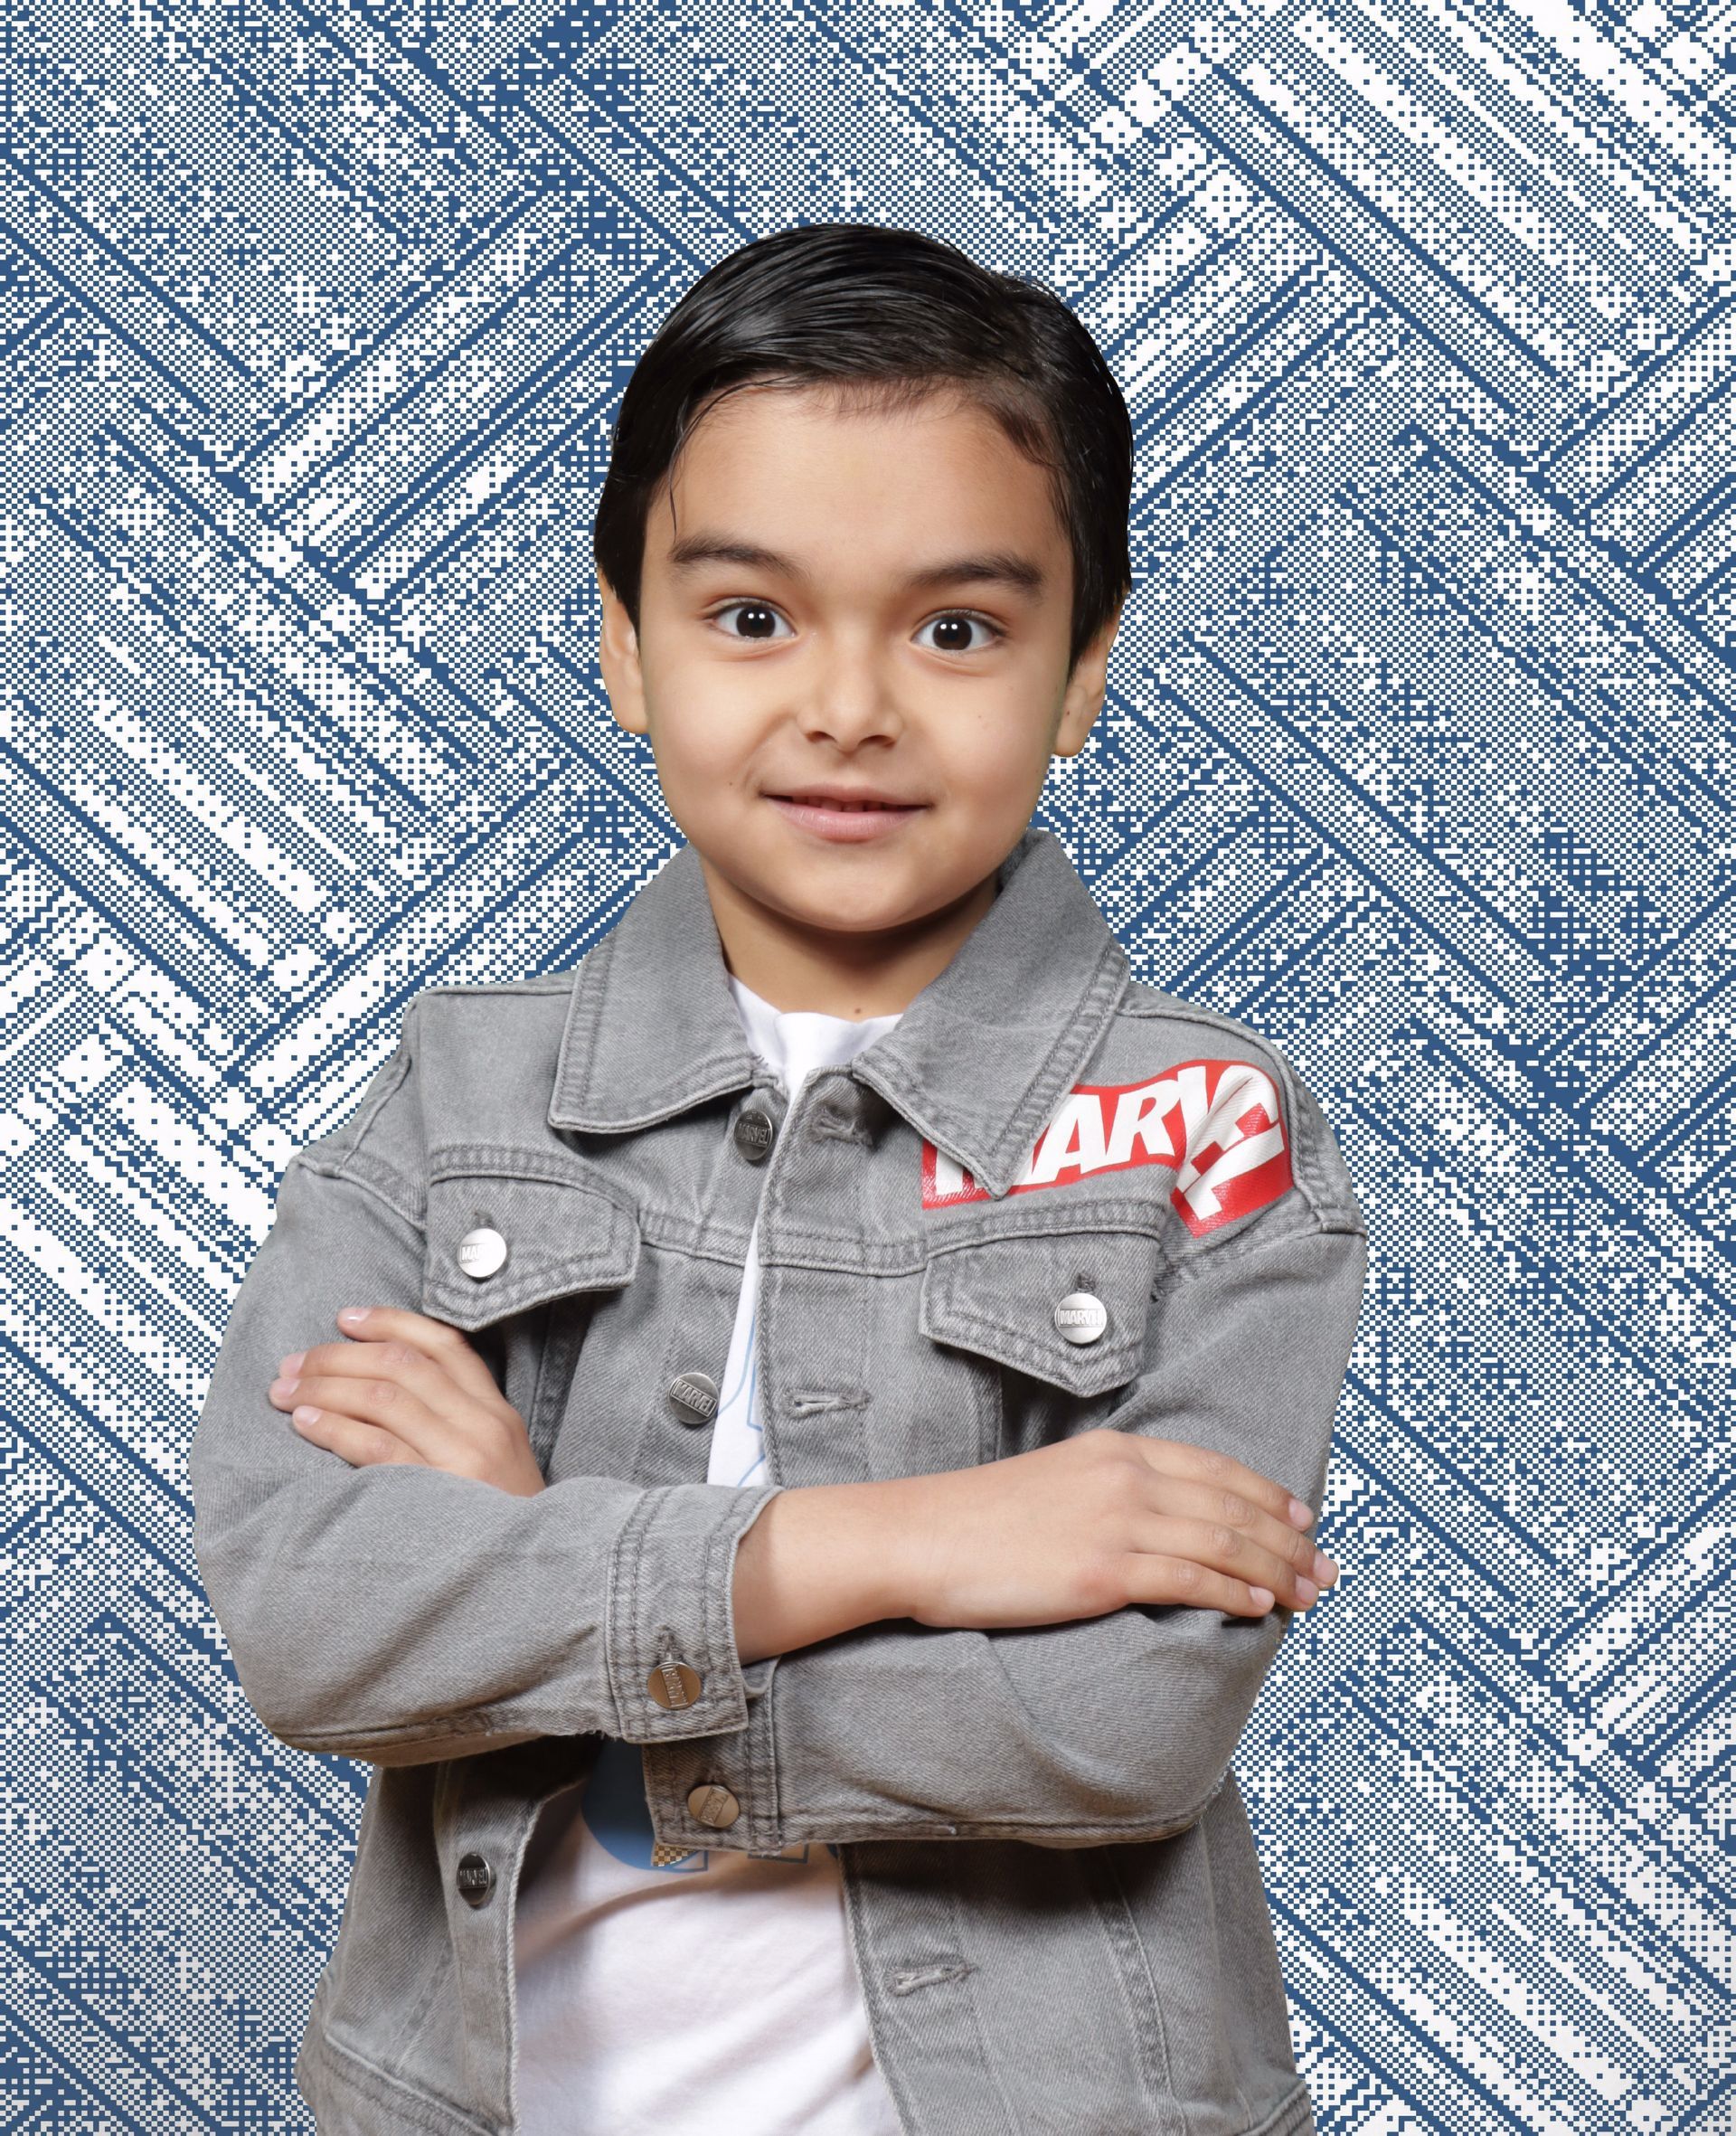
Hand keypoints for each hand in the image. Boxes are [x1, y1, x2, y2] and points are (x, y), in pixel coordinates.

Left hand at [267, 1306, 545, 1497]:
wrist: (529, 1579)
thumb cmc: (499, 1524)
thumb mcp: (496, 1461)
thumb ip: (456, 1423)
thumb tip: (383, 1388)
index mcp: (498, 1411)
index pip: (443, 1344)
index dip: (390, 1323)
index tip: (345, 1318)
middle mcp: (483, 1424)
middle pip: (402, 1365)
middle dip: (338, 1356)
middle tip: (293, 1363)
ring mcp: (463, 1457)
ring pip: (384, 1397)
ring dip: (325, 1387)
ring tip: (286, 1391)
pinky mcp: (438, 1493)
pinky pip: (377, 1447)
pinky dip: (335, 1427)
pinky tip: (306, 1422)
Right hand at [883, 1429, 1336, 1628]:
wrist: (919, 1537)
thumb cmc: (975, 1521)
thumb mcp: (1053, 1481)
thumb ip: (1107, 1492)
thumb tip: (1151, 1524)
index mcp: (1114, 1450)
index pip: (1213, 1468)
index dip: (1267, 1494)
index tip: (1302, 1518)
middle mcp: (1124, 1477)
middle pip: (1231, 1506)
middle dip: (1288, 1539)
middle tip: (1325, 1568)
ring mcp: (1114, 1523)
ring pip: (1222, 1544)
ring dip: (1275, 1571)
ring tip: (1308, 1595)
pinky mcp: (1100, 1572)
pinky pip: (1187, 1581)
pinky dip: (1232, 1593)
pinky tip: (1257, 1608)